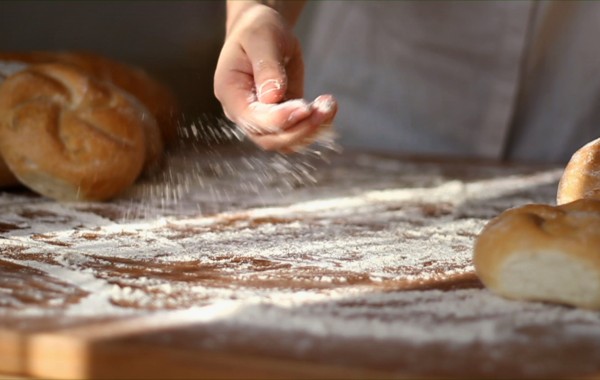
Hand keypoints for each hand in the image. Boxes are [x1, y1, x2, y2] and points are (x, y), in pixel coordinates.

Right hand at [214, 2, 336, 152]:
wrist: (262, 32)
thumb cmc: (257, 31)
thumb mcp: (261, 39)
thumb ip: (266, 68)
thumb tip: (273, 97)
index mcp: (230, 93)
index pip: (252, 119)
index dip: (279, 119)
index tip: (305, 107)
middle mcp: (243, 113)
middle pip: (269, 139)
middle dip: (300, 129)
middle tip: (325, 108)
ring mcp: (262, 120)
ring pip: (286, 142)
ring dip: (312, 130)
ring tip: (329, 105)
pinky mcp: (281, 118)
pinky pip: (297, 133)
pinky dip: (316, 127)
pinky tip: (328, 107)